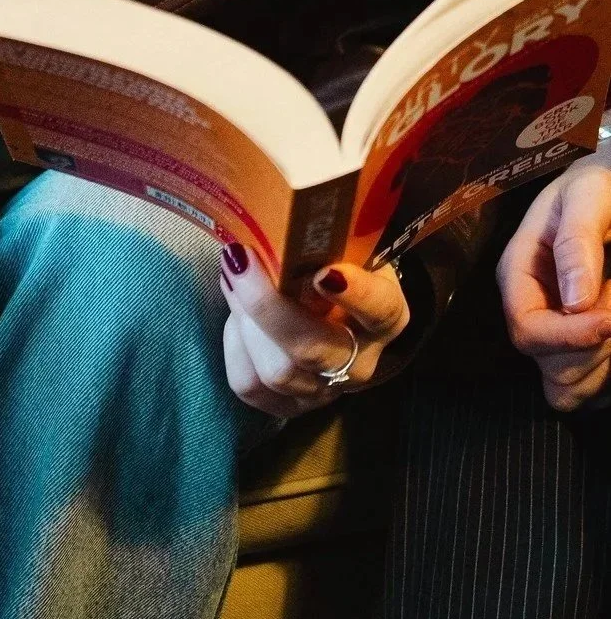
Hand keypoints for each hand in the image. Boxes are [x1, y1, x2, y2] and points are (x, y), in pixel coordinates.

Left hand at [219, 245, 408, 417]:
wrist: (345, 317)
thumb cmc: (343, 269)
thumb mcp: (351, 248)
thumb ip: (328, 239)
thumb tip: (279, 211)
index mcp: (386, 316)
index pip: (379, 310)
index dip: (355, 294)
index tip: (323, 271)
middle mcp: (360, 362)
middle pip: (310, 348)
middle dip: (266, 304)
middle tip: (239, 257)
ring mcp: (324, 391)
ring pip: (274, 371)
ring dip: (243, 320)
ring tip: (233, 277)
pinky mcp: (289, 407)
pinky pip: (249, 385)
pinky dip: (234, 345)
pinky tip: (236, 316)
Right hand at [497, 150, 610, 409]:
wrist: (607, 190)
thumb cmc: (596, 187)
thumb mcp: (589, 195)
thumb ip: (577, 240)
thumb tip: (575, 302)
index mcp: (518, 275)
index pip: (527, 331)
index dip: (569, 337)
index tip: (610, 321)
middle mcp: (531, 312)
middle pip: (551, 369)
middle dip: (594, 348)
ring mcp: (555, 335)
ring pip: (568, 390)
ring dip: (604, 367)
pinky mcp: (578, 351)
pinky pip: (590, 391)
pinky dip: (609, 375)